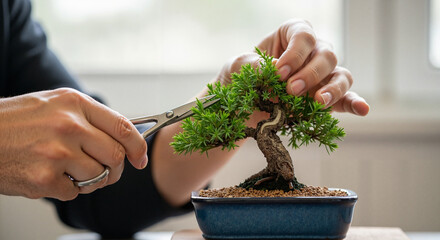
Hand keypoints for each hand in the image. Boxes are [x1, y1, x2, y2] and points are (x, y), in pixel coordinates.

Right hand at [0, 88, 147, 199]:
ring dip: (90, 180)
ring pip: (98, 177)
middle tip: (107, 171)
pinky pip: (74, 193)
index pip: (123, 127)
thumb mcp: (56, 105)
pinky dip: (66, 189)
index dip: (138, 147)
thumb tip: (125, 137)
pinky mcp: (44, 179)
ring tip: (70, 171)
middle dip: (116, 169)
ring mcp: (57, 153)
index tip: (140, 158)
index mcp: (75, 104)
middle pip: (116, 156)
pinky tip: (49, 175)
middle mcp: (69, 126)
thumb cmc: (17, 121)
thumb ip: (91, 118)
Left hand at [216, 19, 368, 115]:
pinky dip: (355, 104)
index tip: (279, 71)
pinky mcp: (326, 99)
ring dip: (332, 89)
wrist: (241, 102)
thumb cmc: (242, 75)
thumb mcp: (238, 66)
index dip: (295, 53)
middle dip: (310, 73)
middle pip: (326, 55)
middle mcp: (312, 52)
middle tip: (290, 90)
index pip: (304, 35)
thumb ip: (252, 65)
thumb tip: (272, 69)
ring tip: (317, 102)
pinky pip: (346, 99)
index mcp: (292, 35)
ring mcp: (322, 76)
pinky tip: (362, 110)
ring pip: (341, 75)